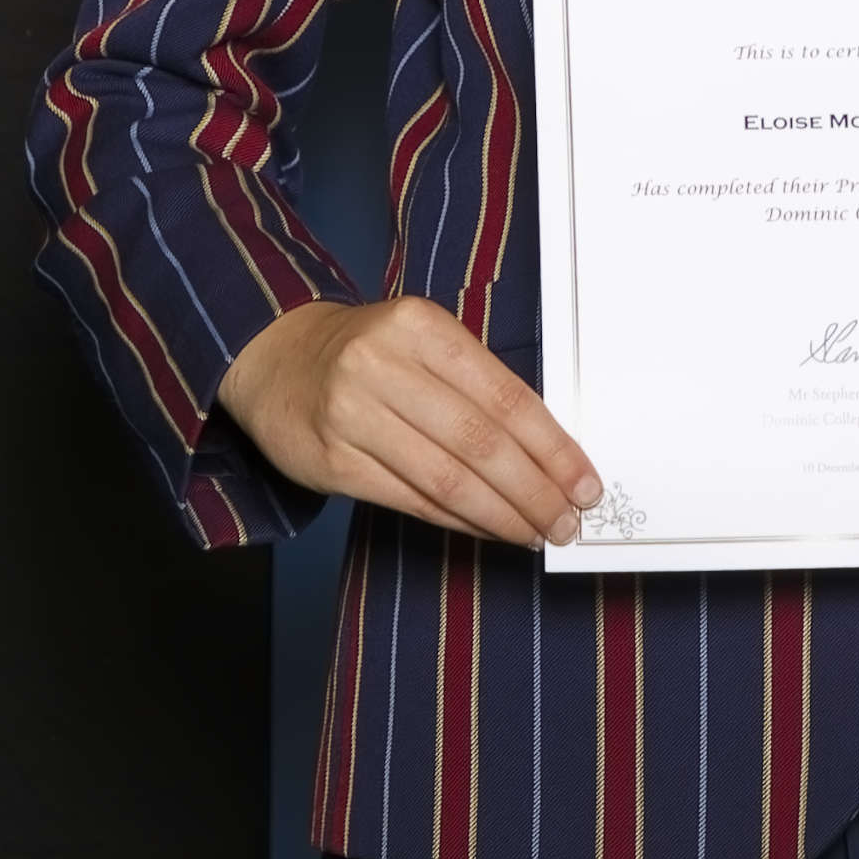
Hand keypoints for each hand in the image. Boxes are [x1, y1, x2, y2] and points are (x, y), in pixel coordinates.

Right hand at [215, 296, 602, 549]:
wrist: (274, 356)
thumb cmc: (368, 351)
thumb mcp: (422, 341)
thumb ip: (476, 384)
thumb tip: (547, 452)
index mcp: (420, 326)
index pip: (504, 396)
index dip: (551, 447)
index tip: (584, 482)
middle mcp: (382, 366)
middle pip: (479, 442)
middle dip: (533, 490)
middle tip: (567, 521)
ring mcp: (351, 415)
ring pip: (446, 478)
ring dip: (501, 515)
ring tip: (536, 532)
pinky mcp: (330, 461)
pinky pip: (410, 499)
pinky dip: (458, 521)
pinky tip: (489, 530)